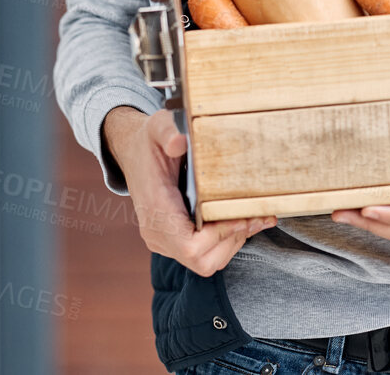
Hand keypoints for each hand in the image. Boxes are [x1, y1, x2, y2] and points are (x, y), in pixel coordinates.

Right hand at [102, 105, 278, 276]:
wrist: (132, 152)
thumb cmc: (148, 141)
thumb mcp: (156, 127)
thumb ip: (167, 132)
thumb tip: (180, 142)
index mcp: (155, 209)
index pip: (189, 246)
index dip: (220, 236)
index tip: (241, 215)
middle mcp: (157, 232)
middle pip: (201, 260)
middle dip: (233, 240)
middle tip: (256, 215)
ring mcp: (163, 239)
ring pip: (206, 261)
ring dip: (233, 242)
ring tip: (254, 217)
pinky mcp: (172, 239)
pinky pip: (203, 253)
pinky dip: (226, 240)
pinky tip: (241, 219)